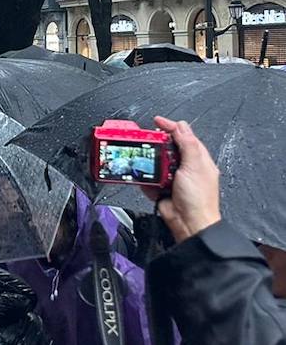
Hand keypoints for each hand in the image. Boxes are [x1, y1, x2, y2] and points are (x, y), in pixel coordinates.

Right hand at [149, 116, 220, 241]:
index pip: (184, 136)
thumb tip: (181, 126)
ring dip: (150, 163)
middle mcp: (186, 166)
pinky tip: (147, 180)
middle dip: (156, 145)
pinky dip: (145, 178)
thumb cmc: (199, 200)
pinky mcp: (161, 186)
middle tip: (147, 142)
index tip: (158, 121)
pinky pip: (148, 178)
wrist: (188, 223)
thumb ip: (188, 145)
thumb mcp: (195, 166)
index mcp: (198, 159)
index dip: (171, 127)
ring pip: (156, 161)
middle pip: (167, 147)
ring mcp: (173, 177)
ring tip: (148, 165)